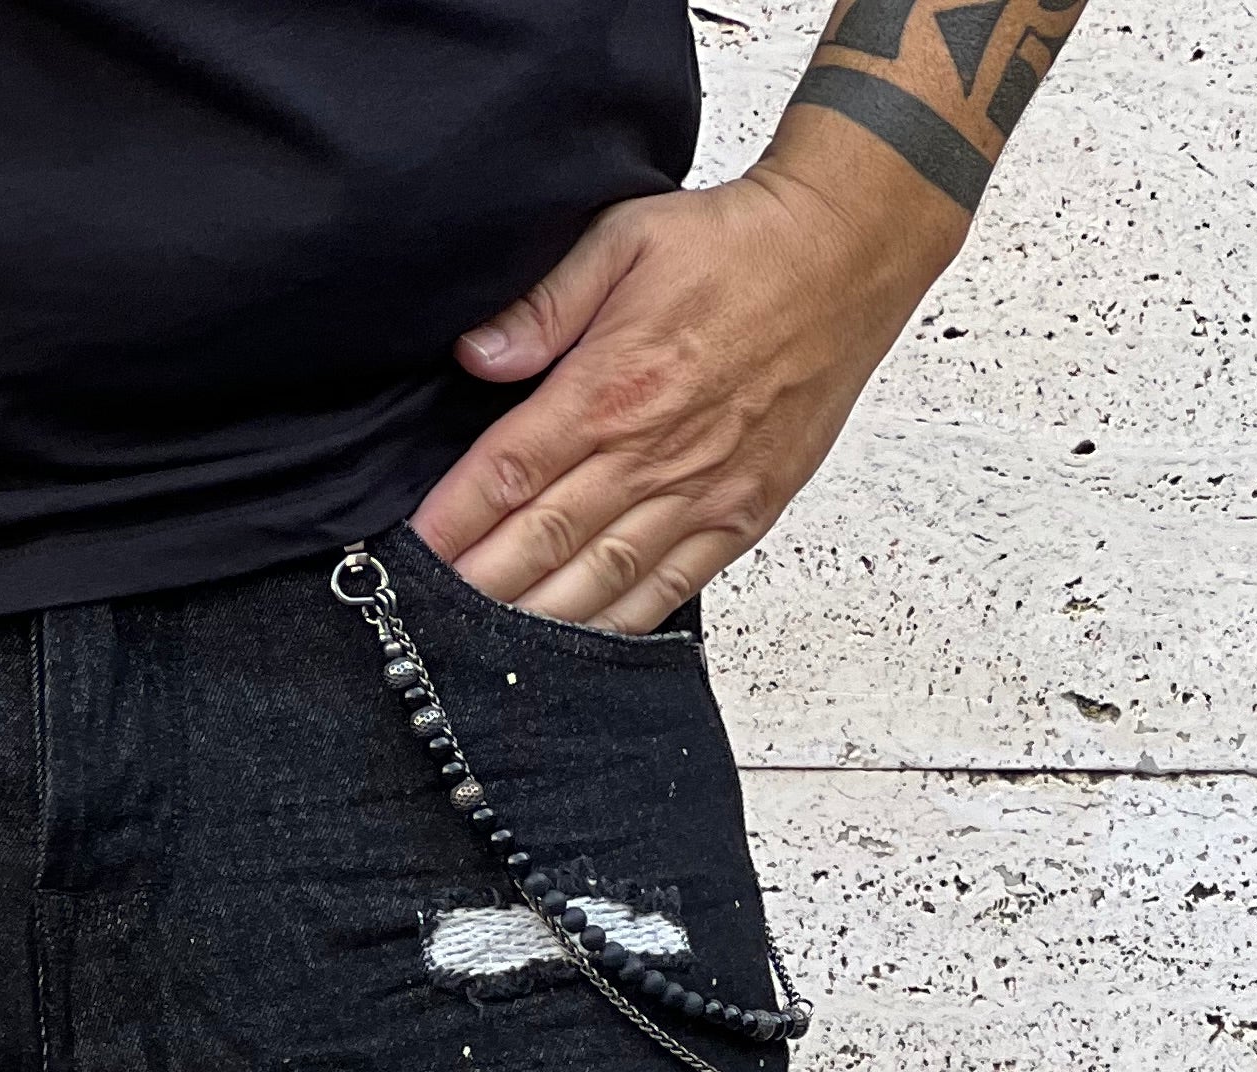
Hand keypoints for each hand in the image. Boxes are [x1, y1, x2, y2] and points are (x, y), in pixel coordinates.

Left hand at [414, 149, 961, 631]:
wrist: (844, 255)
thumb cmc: (736, 245)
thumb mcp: (625, 238)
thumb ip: (545, 303)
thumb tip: (476, 353)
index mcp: (614, 387)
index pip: (510, 472)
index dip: (454, 520)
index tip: (412, 550)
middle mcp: (654, 454)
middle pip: (544, 542)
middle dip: (480, 585)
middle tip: (429, 617)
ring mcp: (702, 493)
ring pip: (601, 581)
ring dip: (538, 621)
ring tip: (485, 648)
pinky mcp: (742, 515)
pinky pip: (670, 590)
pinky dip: (618, 624)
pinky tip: (577, 643)